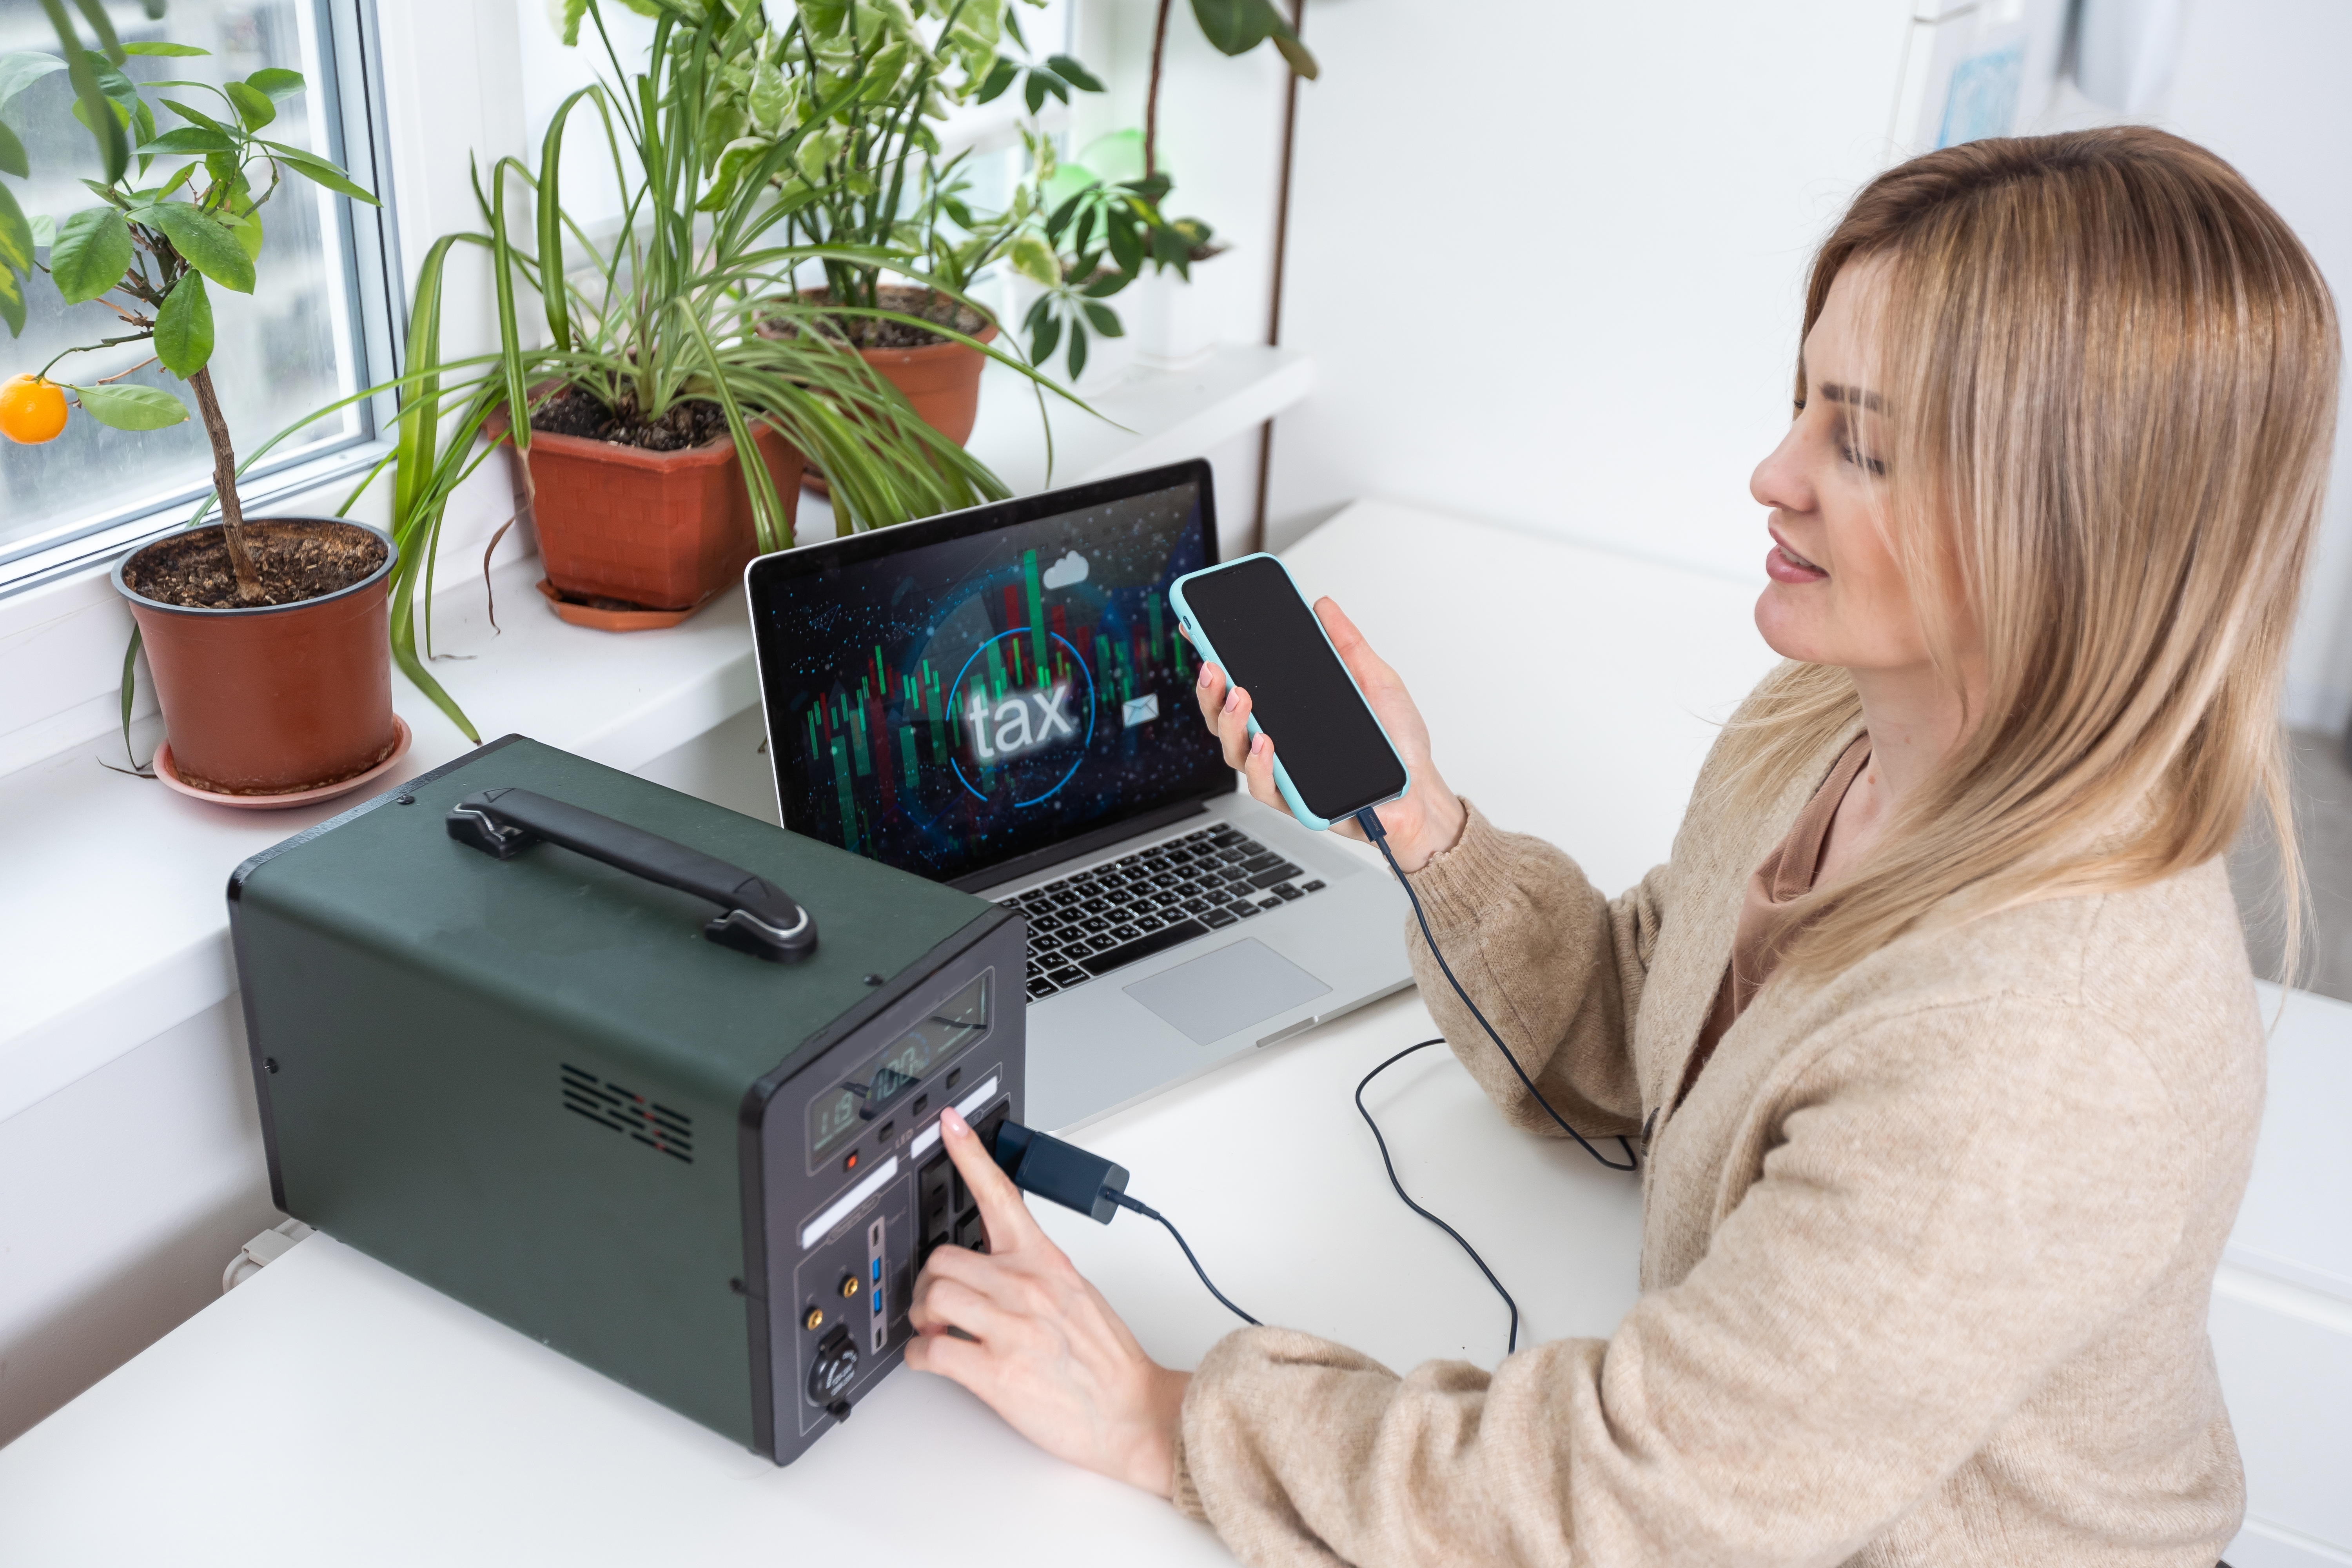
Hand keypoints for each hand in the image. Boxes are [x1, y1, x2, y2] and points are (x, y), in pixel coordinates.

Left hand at [904, 1110, 1189, 1496]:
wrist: (1131, 1410)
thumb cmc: (1105, 1358)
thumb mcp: (1076, 1291)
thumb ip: (1034, 1269)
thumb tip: (997, 1261)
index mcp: (1046, 1261)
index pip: (1001, 1194)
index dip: (970, 1154)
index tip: (949, 1125)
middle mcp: (1025, 1287)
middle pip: (943, 1258)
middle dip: (931, 1283)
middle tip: (936, 1304)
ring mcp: (1009, 1328)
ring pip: (932, 1296)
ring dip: (922, 1317)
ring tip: (937, 1331)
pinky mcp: (995, 1372)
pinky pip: (930, 1351)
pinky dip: (920, 1357)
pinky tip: (936, 1360)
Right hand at [1190, 596, 1466, 871]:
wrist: (1421, 793)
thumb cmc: (1398, 745)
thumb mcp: (1377, 681)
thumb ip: (1347, 644)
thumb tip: (1322, 606)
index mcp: (1291, 712)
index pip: (1241, 684)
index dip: (1215, 660)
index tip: (1197, 631)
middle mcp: (1280, 741)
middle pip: (1225, 718)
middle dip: (1210, 691)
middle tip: (1214, 667)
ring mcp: (1284, 773)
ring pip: (1234, 751)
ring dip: (1230, 722)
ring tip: (1240, 698)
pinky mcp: (1295, 802)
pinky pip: (1262, 787)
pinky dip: (1258, 764)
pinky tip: (1265, 742)